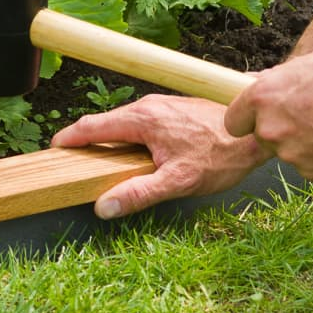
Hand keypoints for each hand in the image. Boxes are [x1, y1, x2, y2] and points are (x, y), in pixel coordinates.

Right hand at [50, 94, 271, 218]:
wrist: (258, 130)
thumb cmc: (222, 153)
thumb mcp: (178, 181)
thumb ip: (138, 194)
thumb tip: (103, 207)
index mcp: (142, 119)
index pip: (91, 127)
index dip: (68, 139)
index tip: (53, 152)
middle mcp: (148, 106)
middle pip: (106, 125)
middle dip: (88, 145)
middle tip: (75, 167)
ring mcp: (163, 106)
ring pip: (126, 125)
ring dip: (112, 143)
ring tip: (104, 167)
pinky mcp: (175, 111)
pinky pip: (143, 124)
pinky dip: (132, 140)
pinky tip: (140, 159)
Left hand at [223, 49, 312, 178]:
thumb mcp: (312, 64)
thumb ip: (279, 81)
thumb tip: (259, 87)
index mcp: (265, 97)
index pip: (233, 121)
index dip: (247, 119)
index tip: (258, 118)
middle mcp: (272, 129)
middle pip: (261, 139)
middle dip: (279, 130)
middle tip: (309, 116)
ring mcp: (292, 155)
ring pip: (288, 152)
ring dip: (304, 143)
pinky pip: (309, 166)